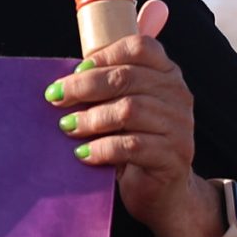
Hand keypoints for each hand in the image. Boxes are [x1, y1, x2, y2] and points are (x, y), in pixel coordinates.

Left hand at [44, 0, 224, 236]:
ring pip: (128, 111)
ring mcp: (180, 126)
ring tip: (66, 127)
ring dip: (90, 118)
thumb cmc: (136, 139)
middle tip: (55, 97)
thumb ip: (116, 69)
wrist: (163, 192)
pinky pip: (133, 147)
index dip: (105, 54)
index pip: (141, 47)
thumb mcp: (128, 101)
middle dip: (84, 86)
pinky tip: (83, 154)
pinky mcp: (174, 157)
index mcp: (168, 73)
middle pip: (127, 78)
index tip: (76, 68)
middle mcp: (179, 95)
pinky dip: (102, 148)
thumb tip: (91, 43)